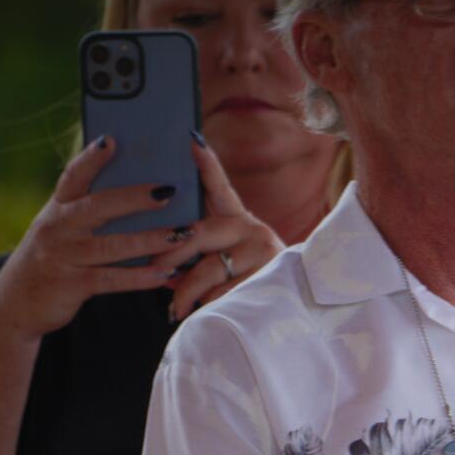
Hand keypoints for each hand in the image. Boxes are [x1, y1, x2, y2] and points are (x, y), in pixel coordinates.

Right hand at [0, 136, 192, 340]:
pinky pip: (112, 279)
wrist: (15, 305)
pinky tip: (166, 273)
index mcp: (56, 209)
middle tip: (169, 190)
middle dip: (135, 198)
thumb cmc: (51, 261)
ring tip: (182, 233)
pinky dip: (141, 277)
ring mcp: (63, 256)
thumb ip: (87, 214)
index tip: (111, 140)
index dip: (91, 159)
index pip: (73, 177)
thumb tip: (138, 195)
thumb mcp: (60, 231)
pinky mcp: (71, 285)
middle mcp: (57, 228)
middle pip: (99, 207)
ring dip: (150, 240)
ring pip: (113, 245)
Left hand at [156, 138, 287, 320]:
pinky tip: (200, 314)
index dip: (206, 164)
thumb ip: (196, 258)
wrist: (300, 301)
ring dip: (187, 292)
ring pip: (209, 270)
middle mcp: (253, 230)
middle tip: (154, 271)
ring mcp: (263, 253)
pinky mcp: (269, 277)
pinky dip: (208, 306)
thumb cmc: (249, 279)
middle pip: (200, 234)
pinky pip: (225, 294)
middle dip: (172, 255)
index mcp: (239, 219)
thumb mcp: (226, 259)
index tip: (192, 140)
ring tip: (176, 307)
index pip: (219, 188)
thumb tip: (162, 270)